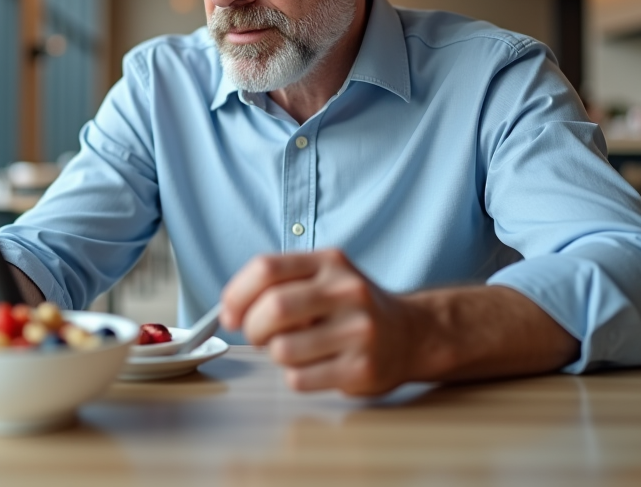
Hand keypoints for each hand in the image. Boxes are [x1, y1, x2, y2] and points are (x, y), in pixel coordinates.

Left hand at [220, 249, 420, 394]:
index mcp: (330, 262)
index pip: (266, 268)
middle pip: (273, 309)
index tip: (229, 313)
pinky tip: (314, 366)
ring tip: (295, 349)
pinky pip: (299, 378)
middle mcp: (347, 291)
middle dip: (253, 328)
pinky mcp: (362, 368)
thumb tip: (230, 312)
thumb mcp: (324, 276)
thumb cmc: (351, 308)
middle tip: (257, 336)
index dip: (237, 293)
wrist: (411, 334)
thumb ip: (279, 283)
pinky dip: (294, 376)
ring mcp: (358, 330)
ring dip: (275, 355)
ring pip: (282, 349)